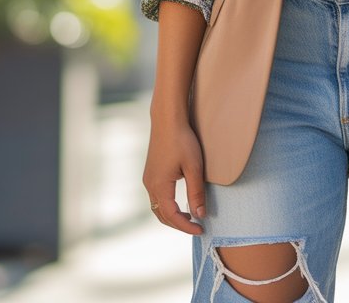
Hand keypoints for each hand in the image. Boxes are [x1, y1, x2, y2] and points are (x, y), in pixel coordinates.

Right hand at [142, 111, 206, 234]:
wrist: (168, 119)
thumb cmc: (182, 140)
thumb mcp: (194, 167)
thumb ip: (196, 192)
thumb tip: (200, 215)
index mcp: (159, 186)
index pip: (172, 216)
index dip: (186, 226)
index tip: (201, 230)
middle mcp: (149, 185)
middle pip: (161, 215)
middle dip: (178, 224)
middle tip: (196, 226)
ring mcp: (148, 178)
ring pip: (157, 207)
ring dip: (172, 216)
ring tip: (189, 216)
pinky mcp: (150, 172)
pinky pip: (156, 197)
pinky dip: (167, 205)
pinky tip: (179, 202)